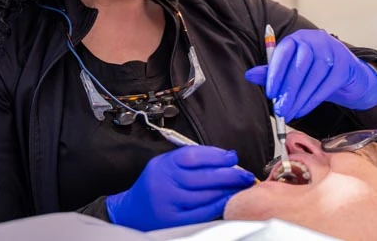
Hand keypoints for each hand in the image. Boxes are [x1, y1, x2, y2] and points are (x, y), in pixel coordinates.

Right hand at [105, 146, 255, 230]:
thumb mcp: (165, 164)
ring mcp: (170, 203)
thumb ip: (190, 159)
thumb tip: (224, 158)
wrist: (131, 212)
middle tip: (245, 174)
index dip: (217, 155)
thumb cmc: (154, 185)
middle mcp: (165, 183)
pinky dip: (218, 205)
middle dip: (229, 174)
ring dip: (227, 190)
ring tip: (241, 187)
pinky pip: (202, 212)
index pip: (194, 156)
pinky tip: (229, 200)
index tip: (232, 157)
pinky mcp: (175, 221)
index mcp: (164, 165)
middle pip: (203, 177)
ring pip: (205, 195)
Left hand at [245, 29, 376, 119]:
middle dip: (288, 90)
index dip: (275, 73)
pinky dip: (313, 100)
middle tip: (280, 110)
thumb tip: (249, 75)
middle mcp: (315, 40)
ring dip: (300, 98)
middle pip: (299, 65)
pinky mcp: (344, 65)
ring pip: (314, 76)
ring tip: (290, 113)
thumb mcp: (292, 71)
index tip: (270, 93)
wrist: (348, 76)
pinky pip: (327, 84)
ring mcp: (332, 50)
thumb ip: (272, 72)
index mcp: (298, 38)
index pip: (283, 52)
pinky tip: (303, 109)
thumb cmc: (315, 73)